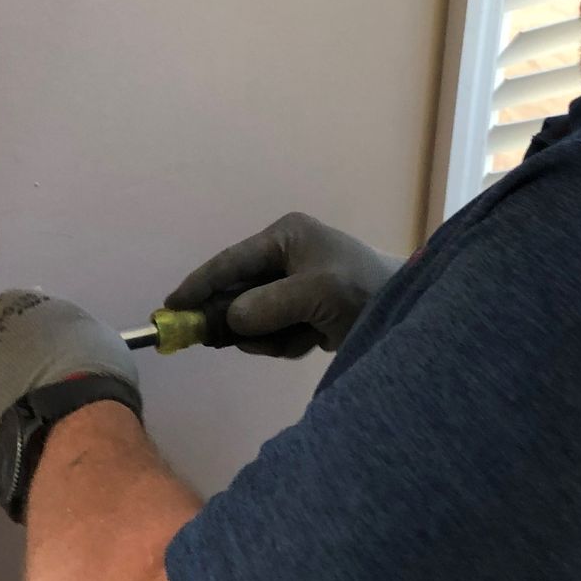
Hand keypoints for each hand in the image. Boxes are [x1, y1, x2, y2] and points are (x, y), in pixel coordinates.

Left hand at [0, 291, 140, 518]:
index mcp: (13, 304)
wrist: (72, 417)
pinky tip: (11, 446)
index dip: (22, 337)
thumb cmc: (92, 368)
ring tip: (22, 423)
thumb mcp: (92, 336)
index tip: (38, 356)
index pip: (8, 314)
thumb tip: (66, 349)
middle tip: (27, 388)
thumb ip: (66, 337)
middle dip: (1, 366)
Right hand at [168, 213, 400, 356]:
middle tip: (217, 341)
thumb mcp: (315, 292)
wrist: (411, 313)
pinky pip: (277, 333)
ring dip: (268, 336)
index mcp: (287, 236)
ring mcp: (297, 286)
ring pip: (255, 319)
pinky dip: (287, 343)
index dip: (199, 285)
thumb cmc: (364, 290)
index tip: (169, 309)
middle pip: (238, 292)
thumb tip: (231, 319)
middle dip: (236, 319)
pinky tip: (313, 341)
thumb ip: (268, 305)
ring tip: (297, 338)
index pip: (231, 261)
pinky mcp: (307, 313)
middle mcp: (288, 256)